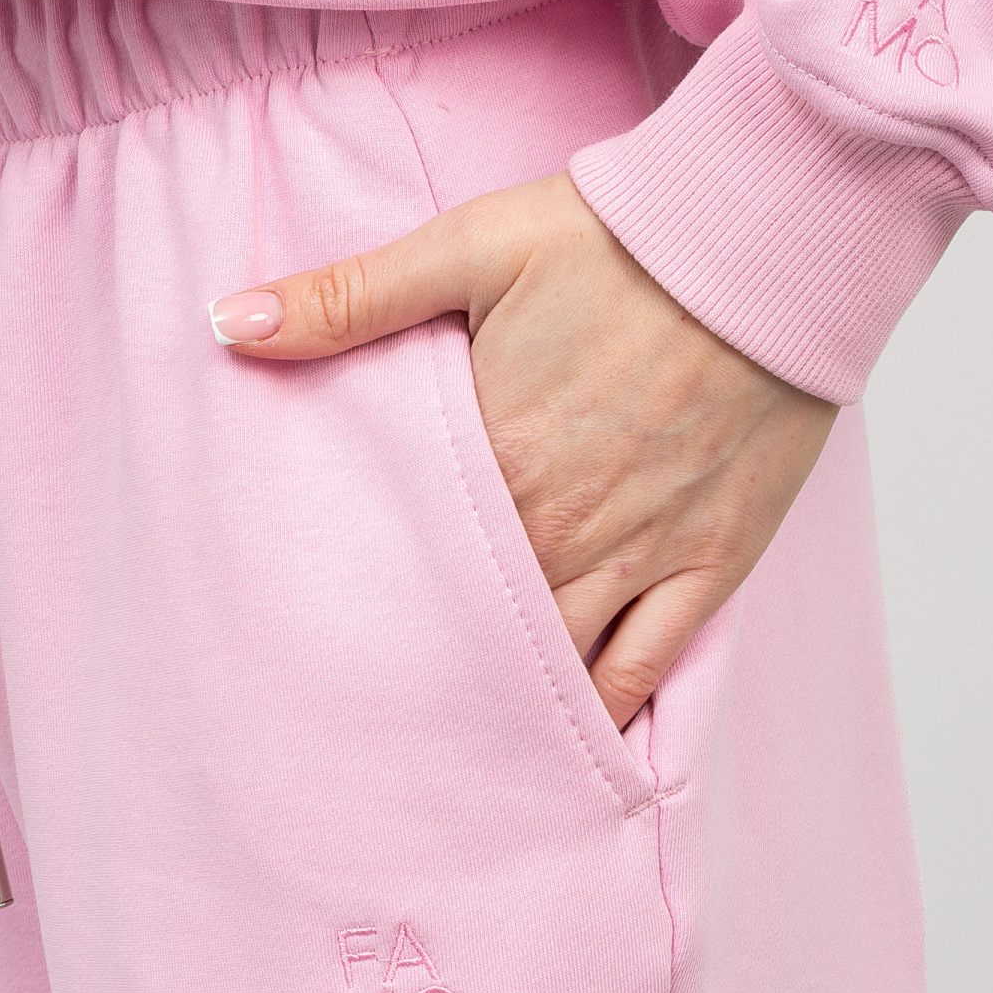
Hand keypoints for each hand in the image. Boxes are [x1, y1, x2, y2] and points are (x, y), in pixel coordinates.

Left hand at [211, 172, 836, 726]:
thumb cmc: (618, 237)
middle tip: (363, 731)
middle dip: (421, 672)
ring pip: (555, 666)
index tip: (313, 645)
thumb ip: (347, 297)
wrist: (765, 235)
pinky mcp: (713, 560)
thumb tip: (227, 324)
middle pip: (473, 630)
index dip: (360, 607)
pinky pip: (651, 666)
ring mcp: (641, 554)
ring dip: (500, 708)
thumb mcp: (467, 248)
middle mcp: (562, 528)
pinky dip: (607, 714)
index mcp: (493, 462)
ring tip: (444, 758)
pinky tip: (566, 753)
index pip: (404, 563)